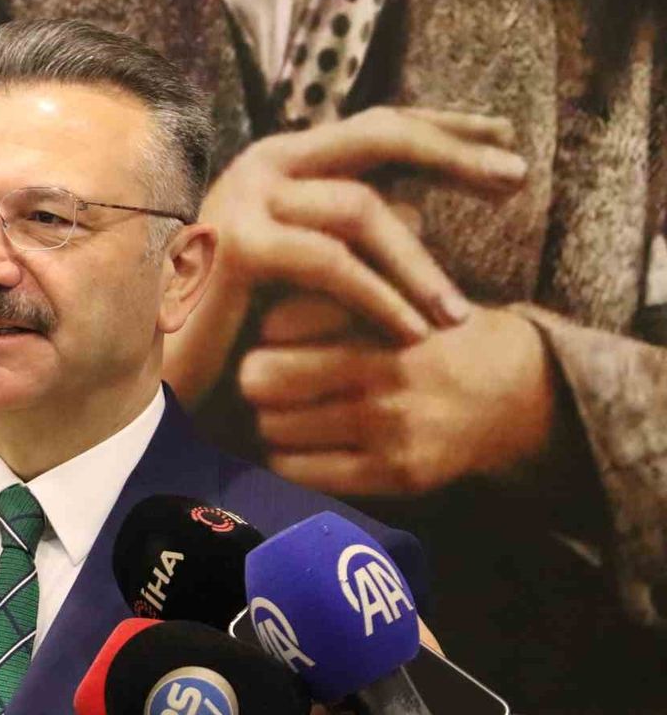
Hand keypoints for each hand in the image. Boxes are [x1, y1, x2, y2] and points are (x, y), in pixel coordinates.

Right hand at [165, 107, 525, 404]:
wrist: (168, 371)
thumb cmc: (241, 324)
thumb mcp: (309, 268)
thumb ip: (352, 232)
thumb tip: (424, 214)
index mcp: (285, 161)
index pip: (376, 124)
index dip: (443, 127)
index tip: (503, 139)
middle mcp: (264, 163)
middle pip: (377, 135)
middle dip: (454, 154)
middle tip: (516, 179)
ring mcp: (246, 198)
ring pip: (361, 207)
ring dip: (419, 264)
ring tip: (456, 315)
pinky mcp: (238, 246)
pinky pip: (330, 263)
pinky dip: (378, 298)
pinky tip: (411, 332)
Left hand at [240, 294, 555, 493]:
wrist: (514, 393)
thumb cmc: (434, 338)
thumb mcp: (396, 295)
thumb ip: (333, 297)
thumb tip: (257, 317)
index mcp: (385, 317)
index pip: (281, 321)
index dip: (266, 331)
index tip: (272, 338)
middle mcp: (388, 372)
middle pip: (265, 378)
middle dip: (255, 377)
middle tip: (263, 379)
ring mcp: (393, 427)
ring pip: (275, 426)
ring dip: (269, 420)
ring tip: (285, 412)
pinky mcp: (395, 473)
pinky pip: (300, 472)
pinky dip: (284, 458)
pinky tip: (298, 446)